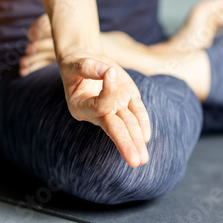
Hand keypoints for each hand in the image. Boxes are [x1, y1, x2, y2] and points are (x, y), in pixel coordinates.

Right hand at [58, 51, 150, 167]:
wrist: (85, 61)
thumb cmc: (76, 65)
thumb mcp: (77, 64)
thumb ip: (90, 68)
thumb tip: (107, 71)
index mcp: (80, 106)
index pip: (99, 106)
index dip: (108, 92)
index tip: (110, 72)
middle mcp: (98, 111)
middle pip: (114, 128)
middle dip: (125, 143)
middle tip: (135, 161)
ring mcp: (114, 107)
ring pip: (127, 125)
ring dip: (136, 140)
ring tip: (143, 159)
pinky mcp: (127, 98)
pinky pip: (137, 113)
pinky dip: (143, 124)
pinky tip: (146, 138)